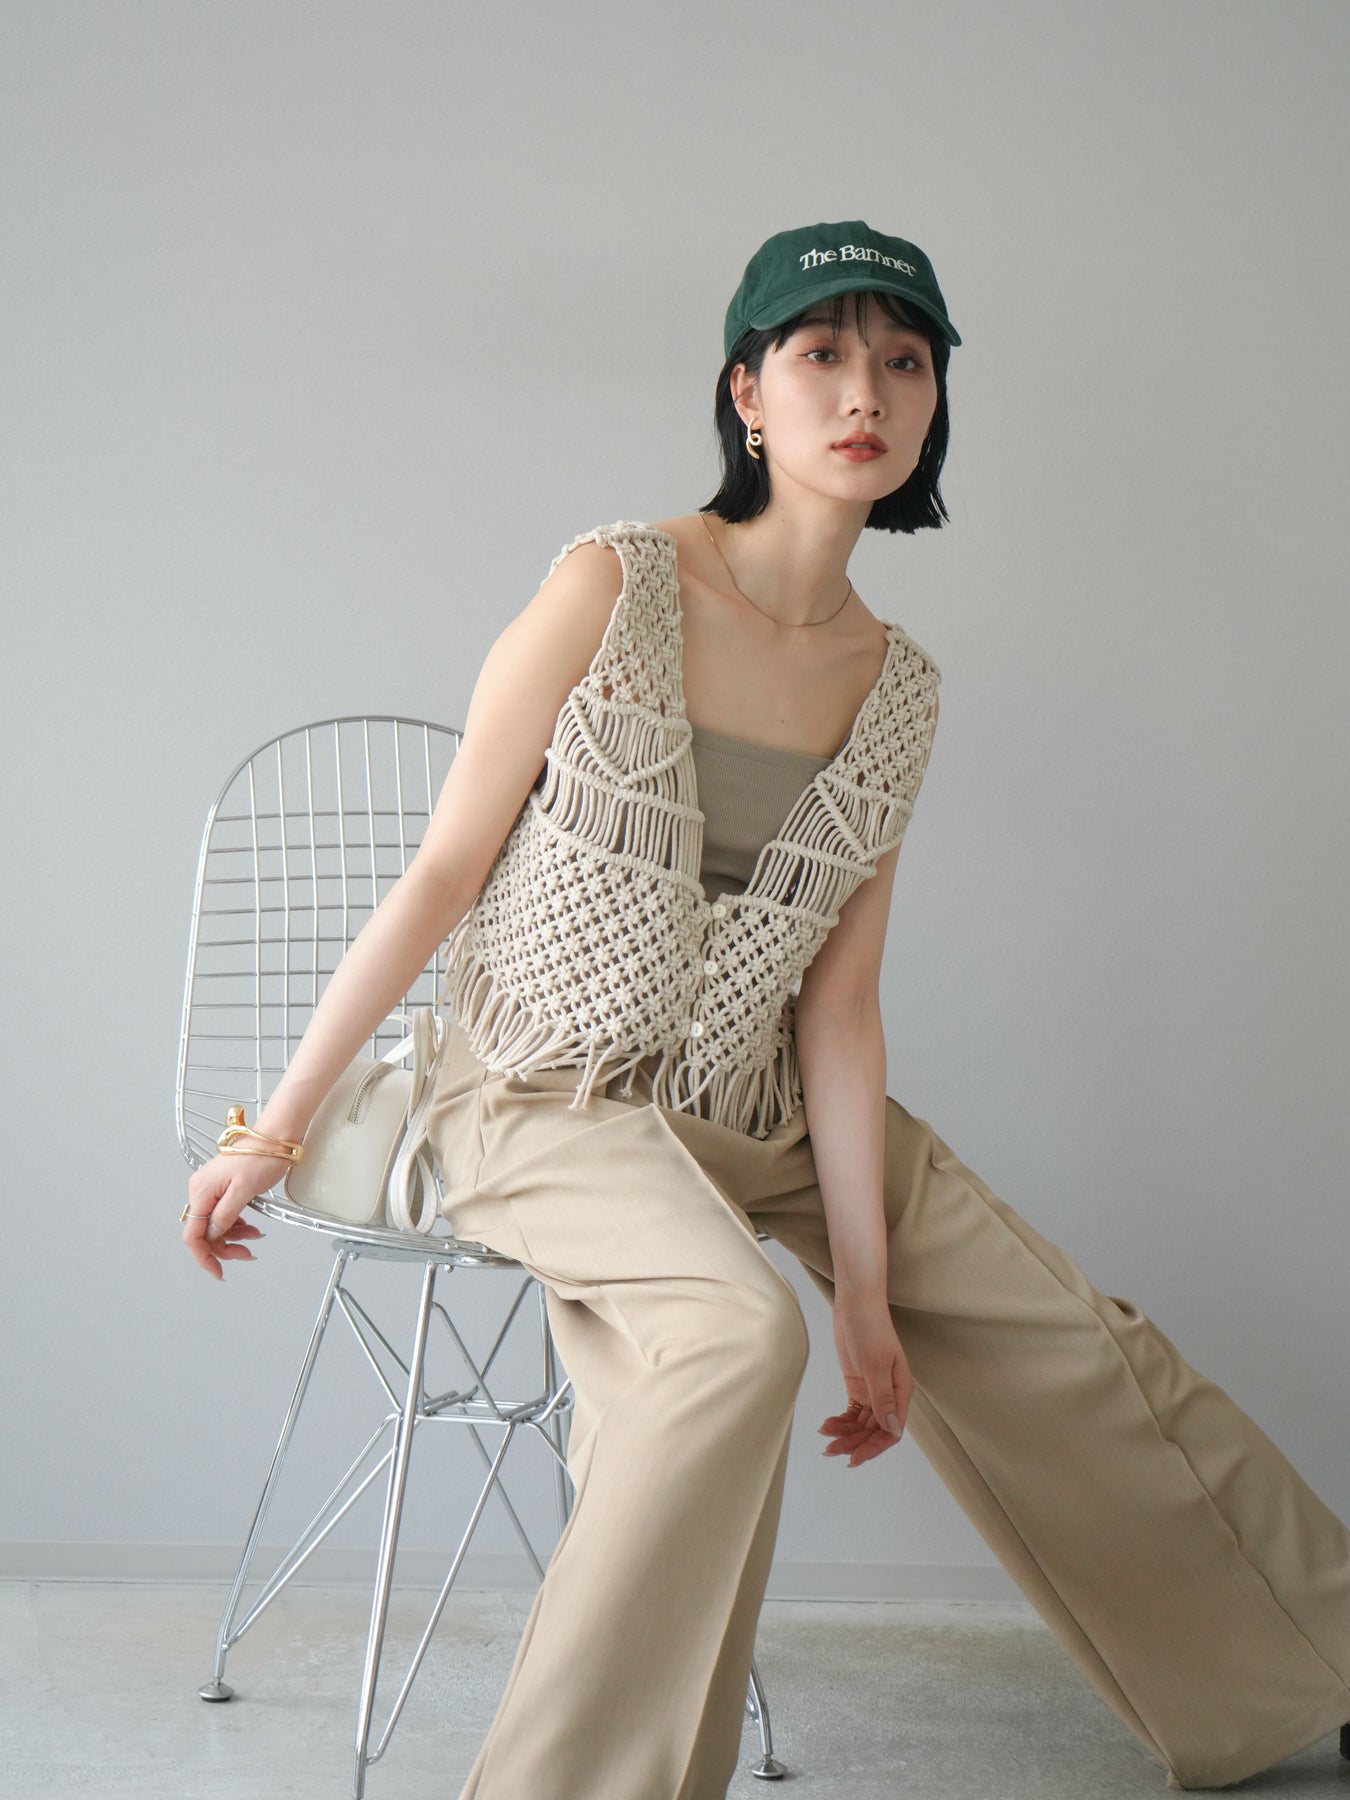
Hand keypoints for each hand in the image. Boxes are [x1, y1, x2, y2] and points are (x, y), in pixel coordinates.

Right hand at [181, 1150, 281, 1280]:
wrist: (275, 1137)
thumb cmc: (261, 1157)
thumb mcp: (243, 1191)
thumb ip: (225, 1216)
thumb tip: (213, 1235)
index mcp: (201, 1191)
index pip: (193, 1235)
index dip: (204, 1257)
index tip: (218, 1271)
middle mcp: (201, 1190)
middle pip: (205, 1232)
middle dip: (224, 1247)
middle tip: (246, 1253)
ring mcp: (211, 1189)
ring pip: (215, 1225)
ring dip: (233, 1236)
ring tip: (254, 1236)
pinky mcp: (222, 1188)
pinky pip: (223, 1214)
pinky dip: (236, 1224)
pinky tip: (250, 1227)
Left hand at [819, 1296, 914, 1467]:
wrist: (856, 1305)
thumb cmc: (871, 1328)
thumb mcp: (875, 1364)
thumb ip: (882, 1398)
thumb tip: (892, 1430)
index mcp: (900, 1392)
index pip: (891, 1431)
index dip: (874, 1448)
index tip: (854, 1458)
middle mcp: (889, 1395)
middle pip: (874, 1431)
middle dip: (854, 1442)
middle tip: (830, 1449)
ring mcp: (872, 1391)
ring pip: (861, 1424)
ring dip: (845, 1433)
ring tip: (825, 1438)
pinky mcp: (858, 1385)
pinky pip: (851, 1412)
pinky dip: (840, 1420)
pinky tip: (827, 1424)